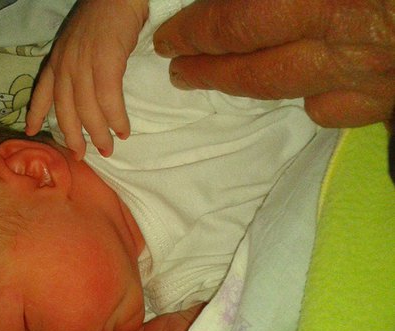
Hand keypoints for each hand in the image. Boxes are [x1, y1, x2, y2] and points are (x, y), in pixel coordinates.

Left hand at [25, 0, 148, 159]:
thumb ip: (76, 62)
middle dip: (73, 137)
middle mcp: (65, 66)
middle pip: (65, 111)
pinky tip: (123, 131)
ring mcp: (83, 65)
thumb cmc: (104, 14)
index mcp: (57, 59)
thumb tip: (87, 88)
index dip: (36, 114)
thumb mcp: (78, 40)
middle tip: (81, 155)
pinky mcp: (105, 64)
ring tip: (108, 149)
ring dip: (99, 134)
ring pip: (87, 111)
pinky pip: (109, 102)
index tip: (31, 132)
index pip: (42, 91)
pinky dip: (116, 120)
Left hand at [153, 0, 394, 127]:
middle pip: (254, 70)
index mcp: (323, 2)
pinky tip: (313, 93)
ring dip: (253, 89)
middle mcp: (339, 48)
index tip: (168, 38)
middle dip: (207, 72)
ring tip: (225, 82)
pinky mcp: (394, 101)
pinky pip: (342, 110)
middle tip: (177, 70)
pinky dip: (321, 102)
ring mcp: (369, 81)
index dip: (196, 32)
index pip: (236, 23)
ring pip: (295, 93)